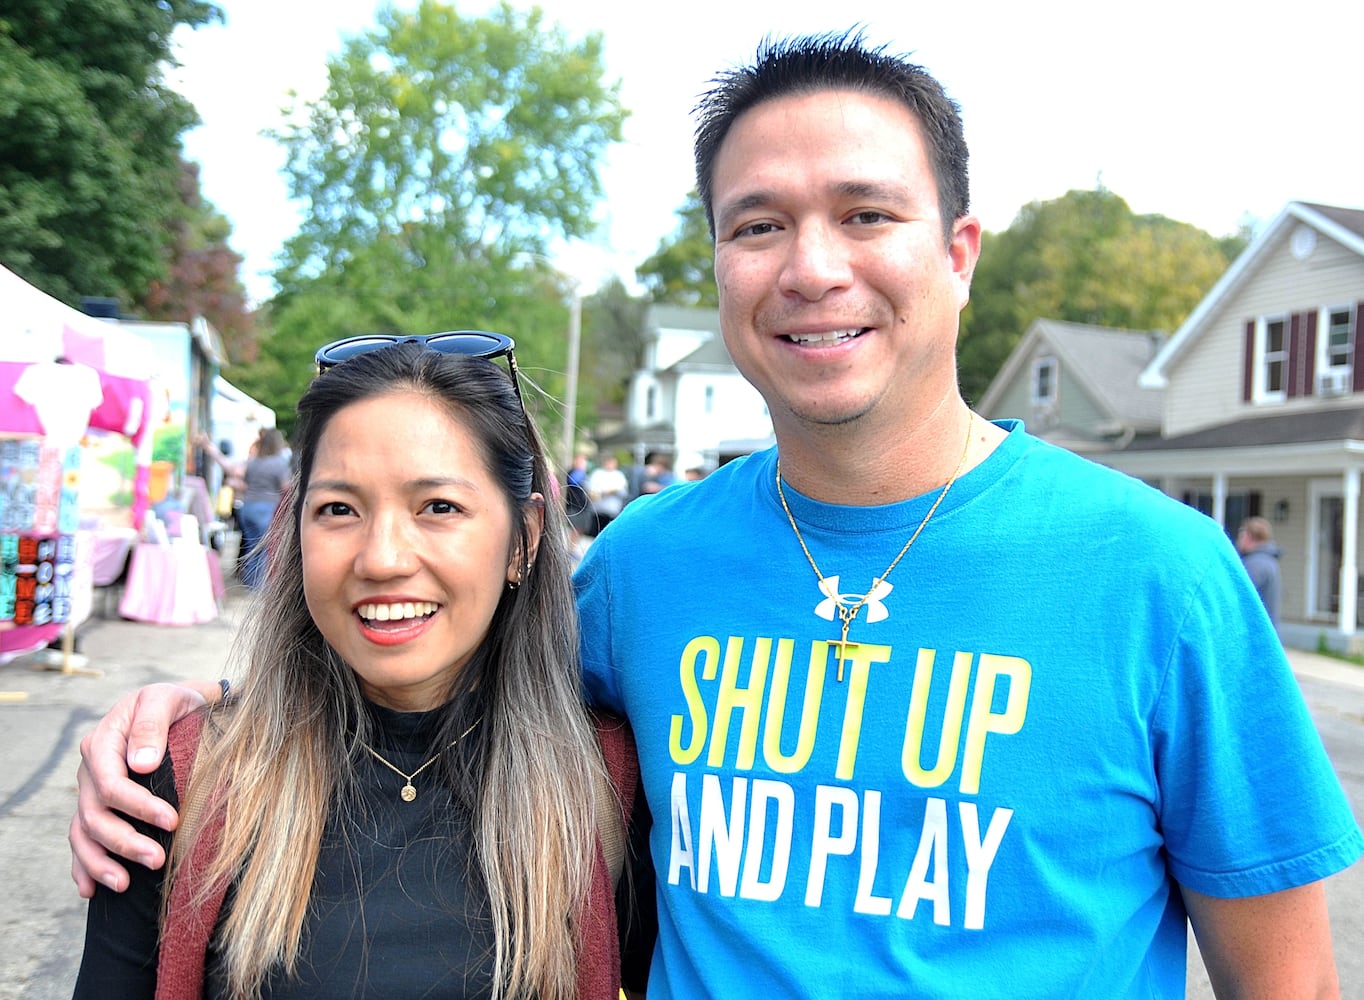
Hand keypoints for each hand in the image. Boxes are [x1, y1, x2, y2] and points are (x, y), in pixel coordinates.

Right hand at [68, 681, 214, 896]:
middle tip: (158, 860)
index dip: (138, 807)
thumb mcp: (167, 699)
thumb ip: (152, 725)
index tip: (172, 821)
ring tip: (123, 885)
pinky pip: (81, 839)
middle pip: (95, 815)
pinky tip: (91, 890)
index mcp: (102, 743)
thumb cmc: (174, 703)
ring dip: (101, 862)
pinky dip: (83, 866)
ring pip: (83, 833)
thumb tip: (140, 764)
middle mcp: (90, 770)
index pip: (112, 784)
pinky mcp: (98, 806)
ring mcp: (90, 790)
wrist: (176, 706)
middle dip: (125, 842)